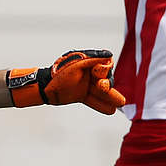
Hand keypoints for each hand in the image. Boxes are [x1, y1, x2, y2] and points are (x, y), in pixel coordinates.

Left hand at [8, 49, 127, 114]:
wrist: (44, 87)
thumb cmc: (59, 72)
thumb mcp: (77, 64)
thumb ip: (93, 59)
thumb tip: (109, 55)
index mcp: (88, 62)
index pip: (104, 66)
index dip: (103, 70)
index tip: (96, 73)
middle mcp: (89, 73)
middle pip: (105, 80)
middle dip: (107, 85)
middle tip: (103, 87)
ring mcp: (85, 85)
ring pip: (102, 92)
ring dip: (111, 97)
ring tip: (121, 103)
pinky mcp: (81, 96)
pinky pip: (94, 101)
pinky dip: (102, 106)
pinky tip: (112, 110)